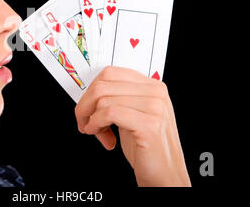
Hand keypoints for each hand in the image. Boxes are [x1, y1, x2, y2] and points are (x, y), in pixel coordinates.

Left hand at [75, 66, 190, 186]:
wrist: (166, 175)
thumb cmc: (147, 149)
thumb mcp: (132, 115)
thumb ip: (119, 99)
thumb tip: (91, 92)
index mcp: (152, 86)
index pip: (111, 73)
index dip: (91, 89)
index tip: (86, 106)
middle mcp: (156, 93)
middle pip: (104, 84)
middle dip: (86, 103)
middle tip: (84, 120)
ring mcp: (154, 107)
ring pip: (103, 99)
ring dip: (90, 118)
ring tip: (95, 131)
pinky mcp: (149, 124)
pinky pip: (109, 112)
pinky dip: (96, 124)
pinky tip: (99, 134)